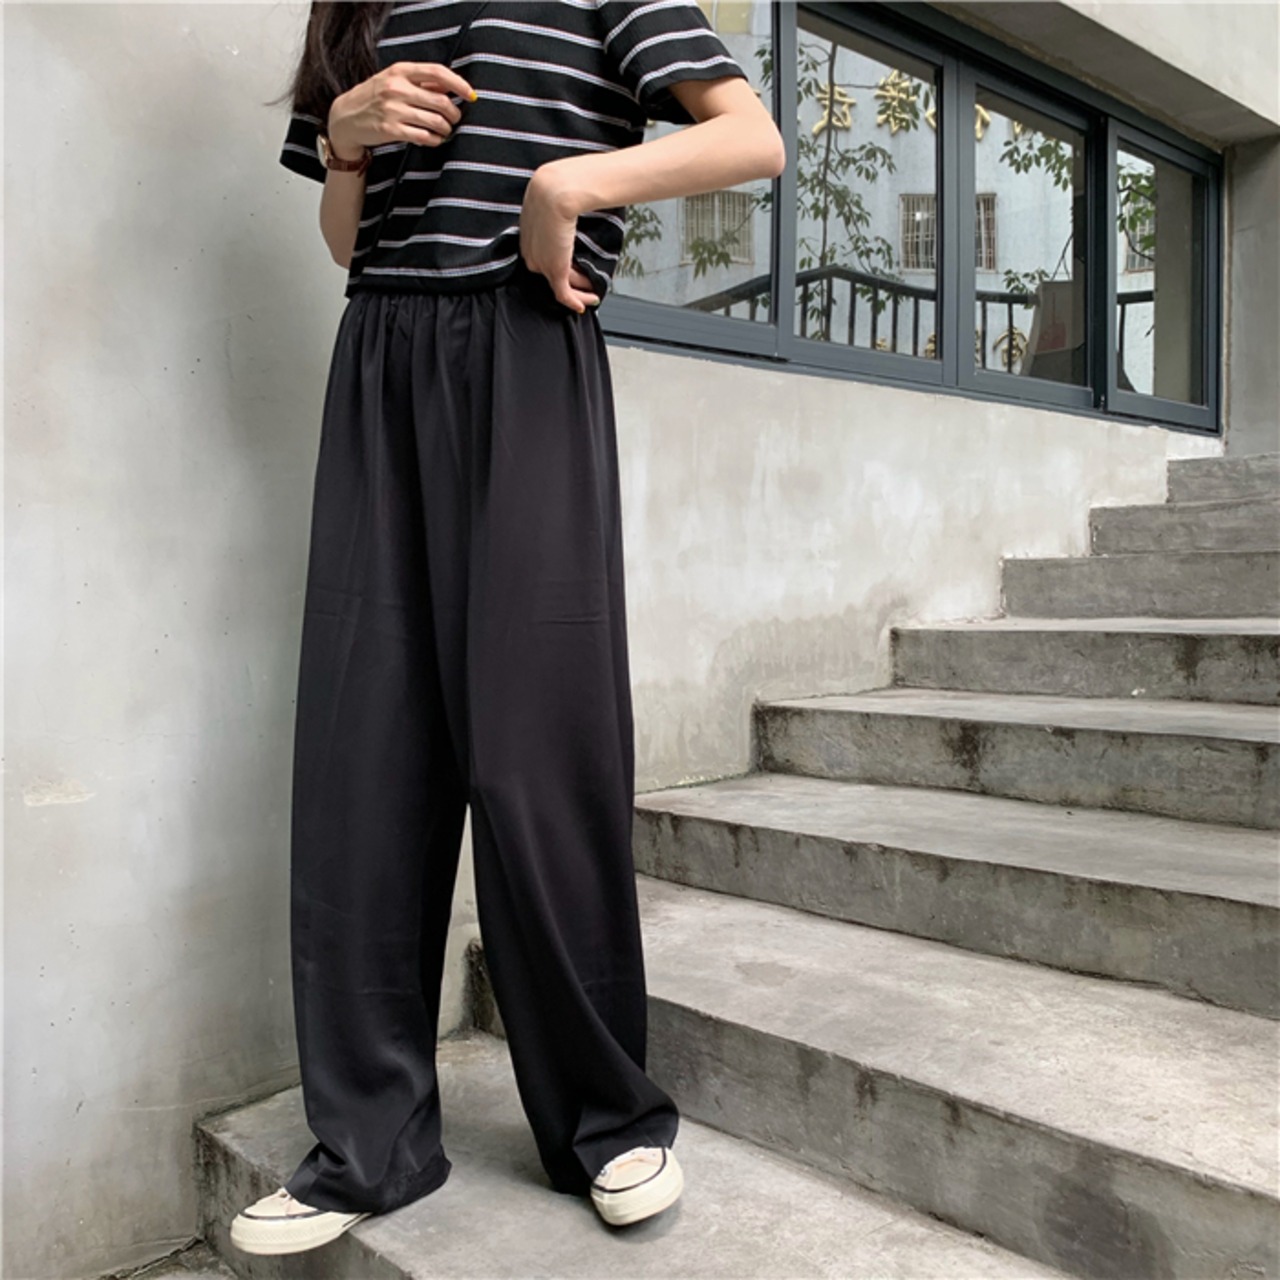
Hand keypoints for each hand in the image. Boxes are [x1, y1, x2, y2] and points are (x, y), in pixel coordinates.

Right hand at [327, 61, 477, 157]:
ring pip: (435, 121)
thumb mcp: (395, 81)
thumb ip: (421, 82)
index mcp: (400, 71)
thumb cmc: (375, 97)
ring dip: (446, 129)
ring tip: (444, 130)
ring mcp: (393, 109)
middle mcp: (396, 88)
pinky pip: (424, 137)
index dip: (458, 83)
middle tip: (454, 119)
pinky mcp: (390, 130)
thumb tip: (451, 86)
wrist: (346, 117)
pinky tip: (434, 139)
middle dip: (454, 113)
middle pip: (441, 101)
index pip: (437, 72)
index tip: (470, 94)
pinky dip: (435, 140)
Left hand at [519, 164, 599, 313]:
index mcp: (528, 237)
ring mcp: (542, 264)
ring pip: (562, 285)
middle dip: (573, 281)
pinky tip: (586, 304)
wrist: (555, 191)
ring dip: (580, 289)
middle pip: (551, 275)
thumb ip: (556, 212)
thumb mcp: (552, 202)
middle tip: (588, 284)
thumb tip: (567, 214)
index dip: (561, 266)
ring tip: (593, 291)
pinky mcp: (554, 270)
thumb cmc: (556, 190)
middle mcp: (531, 253)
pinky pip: (565, 294)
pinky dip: (576, 301)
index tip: (574, 271)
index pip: (543, 259)